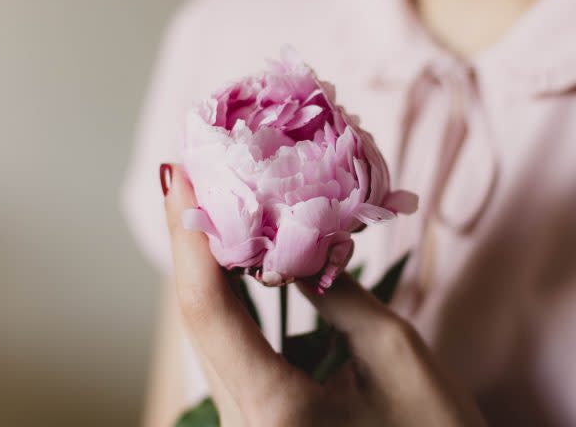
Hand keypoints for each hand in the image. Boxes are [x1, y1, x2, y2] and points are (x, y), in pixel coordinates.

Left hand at [162, 164, 484, 425]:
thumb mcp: (394, 353)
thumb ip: (336, 293)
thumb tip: (297, 239)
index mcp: (274, 411)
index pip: (211, 309)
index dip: (191, 235)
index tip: (181, 173)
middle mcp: (243, 423)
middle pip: (200, 318)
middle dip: (193, 241)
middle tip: (191, 173)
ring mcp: (246, 425)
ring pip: (210, 334)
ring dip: (207, 265)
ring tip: (209, 201)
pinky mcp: (258, 422)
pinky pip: (231, 351)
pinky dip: (229, 298)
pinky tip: (232, 258)